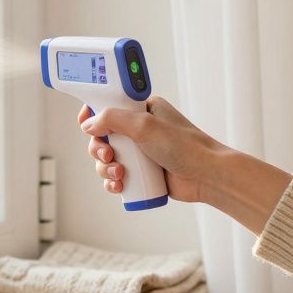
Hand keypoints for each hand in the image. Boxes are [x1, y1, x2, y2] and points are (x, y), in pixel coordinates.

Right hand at [78, 96, 224, 203]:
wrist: (207, 176)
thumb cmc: (184, 146)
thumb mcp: (144, 125)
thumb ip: (113, 119)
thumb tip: (88, 124)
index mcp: (142, 109)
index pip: (109, 106)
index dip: (94, 115)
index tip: (86, 124)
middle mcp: (140, 129)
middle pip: (103, 136)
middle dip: (99, 148)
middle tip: (107, 155)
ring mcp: (140, 152)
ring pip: (108, 159)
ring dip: (105, 168)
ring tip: (118, 175)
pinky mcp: (142, 172)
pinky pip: (117, 176)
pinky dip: (112, 182)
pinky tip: (117, 186)